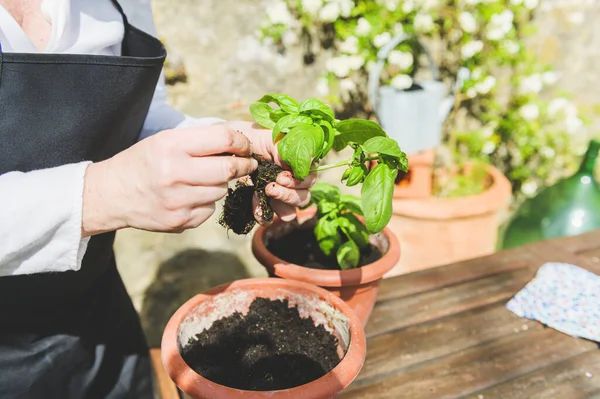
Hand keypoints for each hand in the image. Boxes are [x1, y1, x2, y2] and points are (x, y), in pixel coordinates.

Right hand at [82, 125, 257, 235]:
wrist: (111, 194)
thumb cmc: (143, 162)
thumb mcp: (165, 141)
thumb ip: (200, 141)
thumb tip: (239, 144)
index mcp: (171, 146)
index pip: (223, 139)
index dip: (241, 143)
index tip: (245, 147)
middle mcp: (175, 173)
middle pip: (229, 169)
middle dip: (244, 165)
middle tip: (247, 164)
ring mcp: (178, 201)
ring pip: (221, 190)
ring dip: (220, 184)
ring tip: (202, 179)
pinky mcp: (180, 222)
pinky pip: (209, 209)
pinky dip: (206, 202)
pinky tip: (189, 196)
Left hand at [224, 120, 316, 222]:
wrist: (236, 147)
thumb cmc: (258, 140)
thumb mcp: (272, 140)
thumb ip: (286, 152)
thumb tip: (296, 164)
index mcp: (301, 167)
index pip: (310, 179)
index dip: (299, 182)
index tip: (281, 177)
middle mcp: (295, 184)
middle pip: (303, 198)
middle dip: (288, 195)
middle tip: (271, 187)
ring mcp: (281, 197)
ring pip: (291, 212)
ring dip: (281, 207)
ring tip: (265, 194)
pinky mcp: (266, 206)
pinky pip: (270, 218)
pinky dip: (263, 215)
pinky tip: (255, 207)